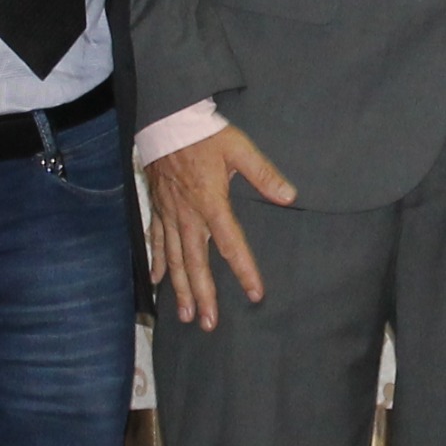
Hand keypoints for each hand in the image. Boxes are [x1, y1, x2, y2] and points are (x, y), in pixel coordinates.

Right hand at [148, 125, 295, 329]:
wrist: (167, 121)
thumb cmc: (205, 135)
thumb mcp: (239, 149)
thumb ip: (264, 174)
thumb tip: (289, 196)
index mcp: (211, 203)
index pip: (232, 244)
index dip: (244, 271)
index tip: (255, 294)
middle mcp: (188, 216)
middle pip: (196, 263)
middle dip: (203, 295)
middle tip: (209, 323)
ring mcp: (170, 214)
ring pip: (174, 259)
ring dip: (180, 288)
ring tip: (185, 314)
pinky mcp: (158, 208)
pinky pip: (155, 240)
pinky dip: (156, 262)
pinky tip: (156, 282)